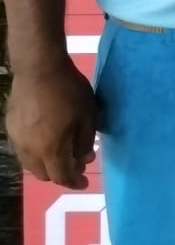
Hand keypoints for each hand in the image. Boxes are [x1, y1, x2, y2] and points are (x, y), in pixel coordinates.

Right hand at [5, 60, 97, 188]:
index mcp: (50, 149)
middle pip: (44, 174)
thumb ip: (84, 142)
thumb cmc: (68, 91)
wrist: (38, 68)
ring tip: (63, 151)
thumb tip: (82, 159)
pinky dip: (37, 152)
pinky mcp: (10, 128)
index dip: (75, 182)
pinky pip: (24, 150)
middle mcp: (29, 150)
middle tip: (77, 163)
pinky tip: (47, 139)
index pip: (62, 176)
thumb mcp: (87, 115)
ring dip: (48, 164)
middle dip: (62, 173)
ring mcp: (17, 140)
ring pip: (31, 164)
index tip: (85, 182)